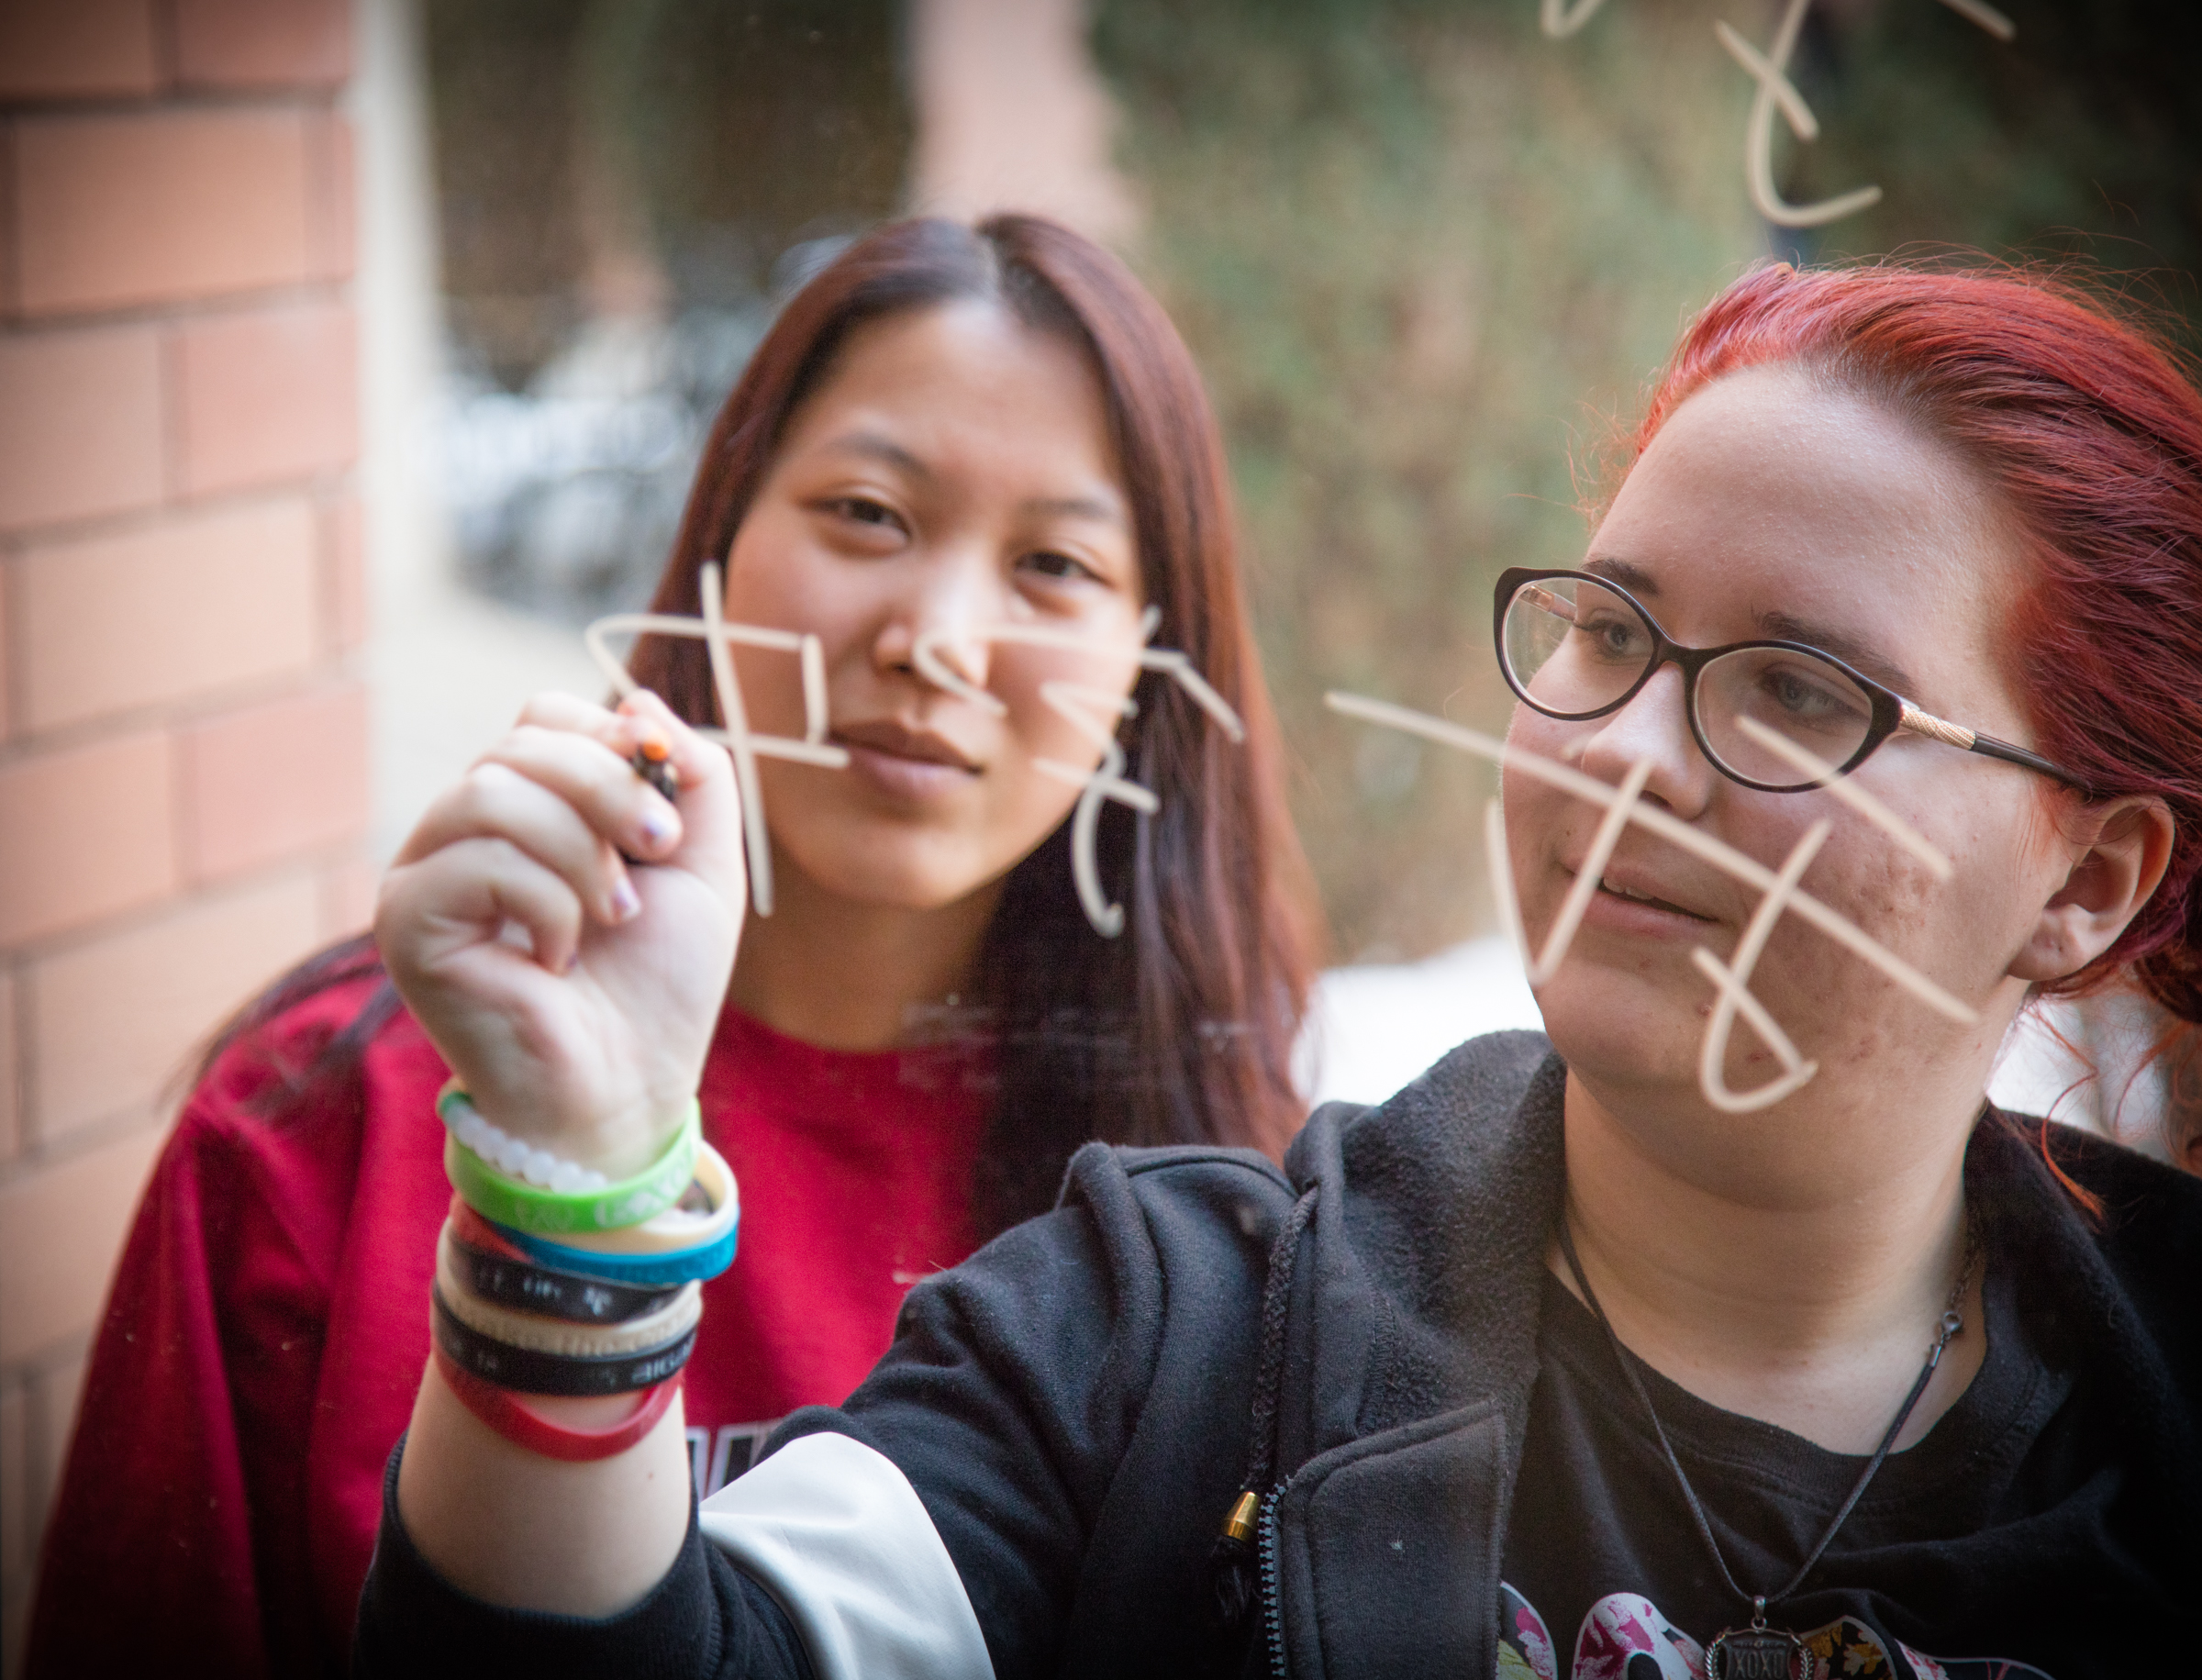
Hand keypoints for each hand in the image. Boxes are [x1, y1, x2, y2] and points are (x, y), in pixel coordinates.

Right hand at [375, 690, 744, 1177]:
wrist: (626, 1090)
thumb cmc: (658, 987)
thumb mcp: (703, 866)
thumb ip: (695, 778)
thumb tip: (643, 703)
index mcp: (528, 809)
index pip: (543, 716)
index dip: (610, 742)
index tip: (666, 815)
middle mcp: (464, 831)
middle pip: (521, 741)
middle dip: (609, 791)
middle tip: (655, 855)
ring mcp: (426, 873)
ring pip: (493, 792)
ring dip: (580, 850)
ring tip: (613, 916)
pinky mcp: (406, 922)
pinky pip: (475, 860)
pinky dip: (545, 903)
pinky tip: (556, 959)